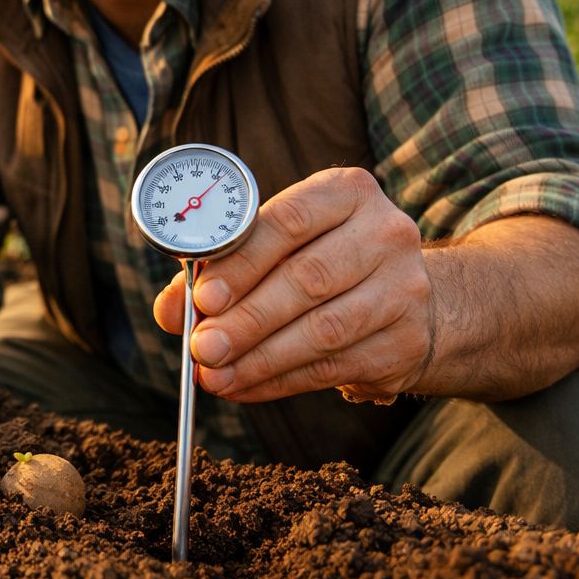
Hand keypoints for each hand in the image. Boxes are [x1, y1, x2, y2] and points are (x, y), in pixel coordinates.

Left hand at [152, 168, 434, 403]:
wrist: (409, 301)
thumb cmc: (321, 261)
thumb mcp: (276, 245)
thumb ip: (219, 269)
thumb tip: (169, 309)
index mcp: (347, 192)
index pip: (290, 222)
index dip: (242, 263)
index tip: (203, 298)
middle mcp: (384, 233)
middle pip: (307, 279)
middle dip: (246, 319)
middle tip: (203, 346)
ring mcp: (403, 288)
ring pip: (323, 330)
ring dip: (259, 358)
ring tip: (214, 374)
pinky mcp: (406, 341)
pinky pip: (333, 367)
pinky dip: (279, 381)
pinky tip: (242, 386)